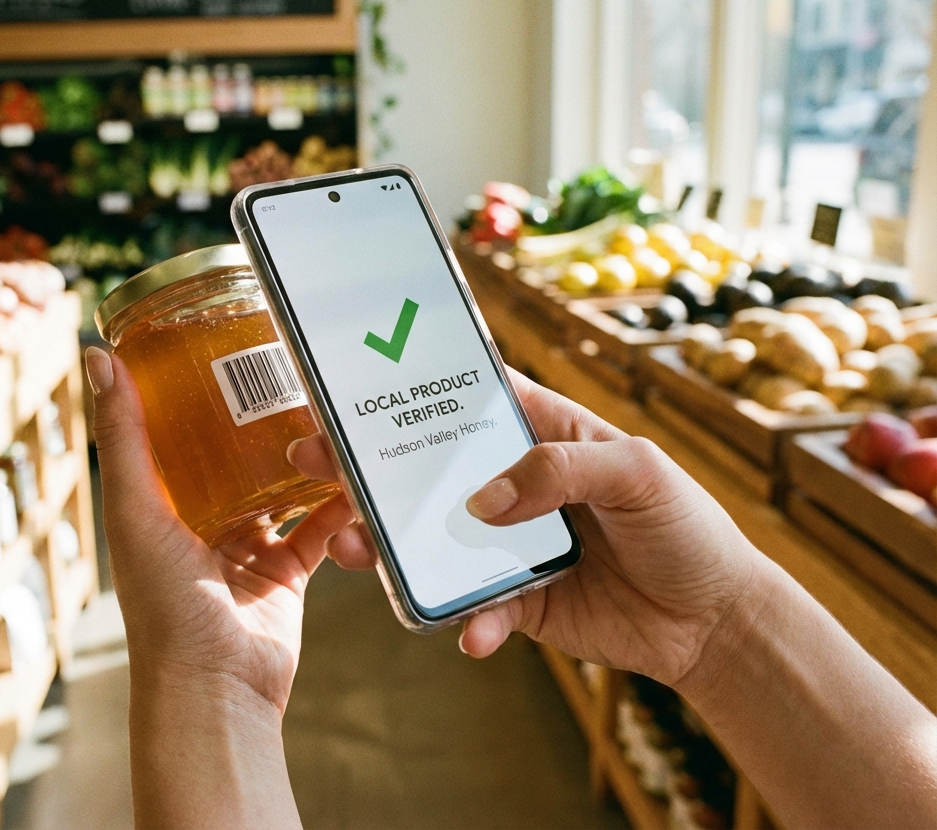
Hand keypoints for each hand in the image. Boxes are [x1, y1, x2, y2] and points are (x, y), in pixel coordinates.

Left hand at [86, 346, 350, 712]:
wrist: (218, 688)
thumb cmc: (164, 609)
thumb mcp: (138, 513)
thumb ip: (124, 441)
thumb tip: (99, 358)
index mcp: (162, 506)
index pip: (179, 434)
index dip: (197, 392)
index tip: (225, 342)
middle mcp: (203, 522)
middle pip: (237, 456)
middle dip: (265, 420)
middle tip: (295, 374)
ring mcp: (249, 547)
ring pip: (285, 487)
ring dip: (308, 458)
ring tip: (332, 417)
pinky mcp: (289, 572)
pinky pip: (319, 527)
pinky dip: (340, 508)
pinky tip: (359, 479)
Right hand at [287, 368, 764, 688]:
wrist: (712, 620)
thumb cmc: (684, 524)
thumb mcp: (637, 472)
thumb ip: (560, 470)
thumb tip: (482, 502)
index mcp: (540, 434)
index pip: (466, 404)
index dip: (412, 394)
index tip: (352, 393)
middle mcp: (513, 485)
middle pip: (428, 472)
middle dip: (369, 469)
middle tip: (313, 462)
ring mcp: (508, 545)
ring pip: (433, 541)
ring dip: (389, 548)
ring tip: (355, 551)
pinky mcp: (516, 600)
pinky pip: (474, 607)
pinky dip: (469, 620)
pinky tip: (476, 634)